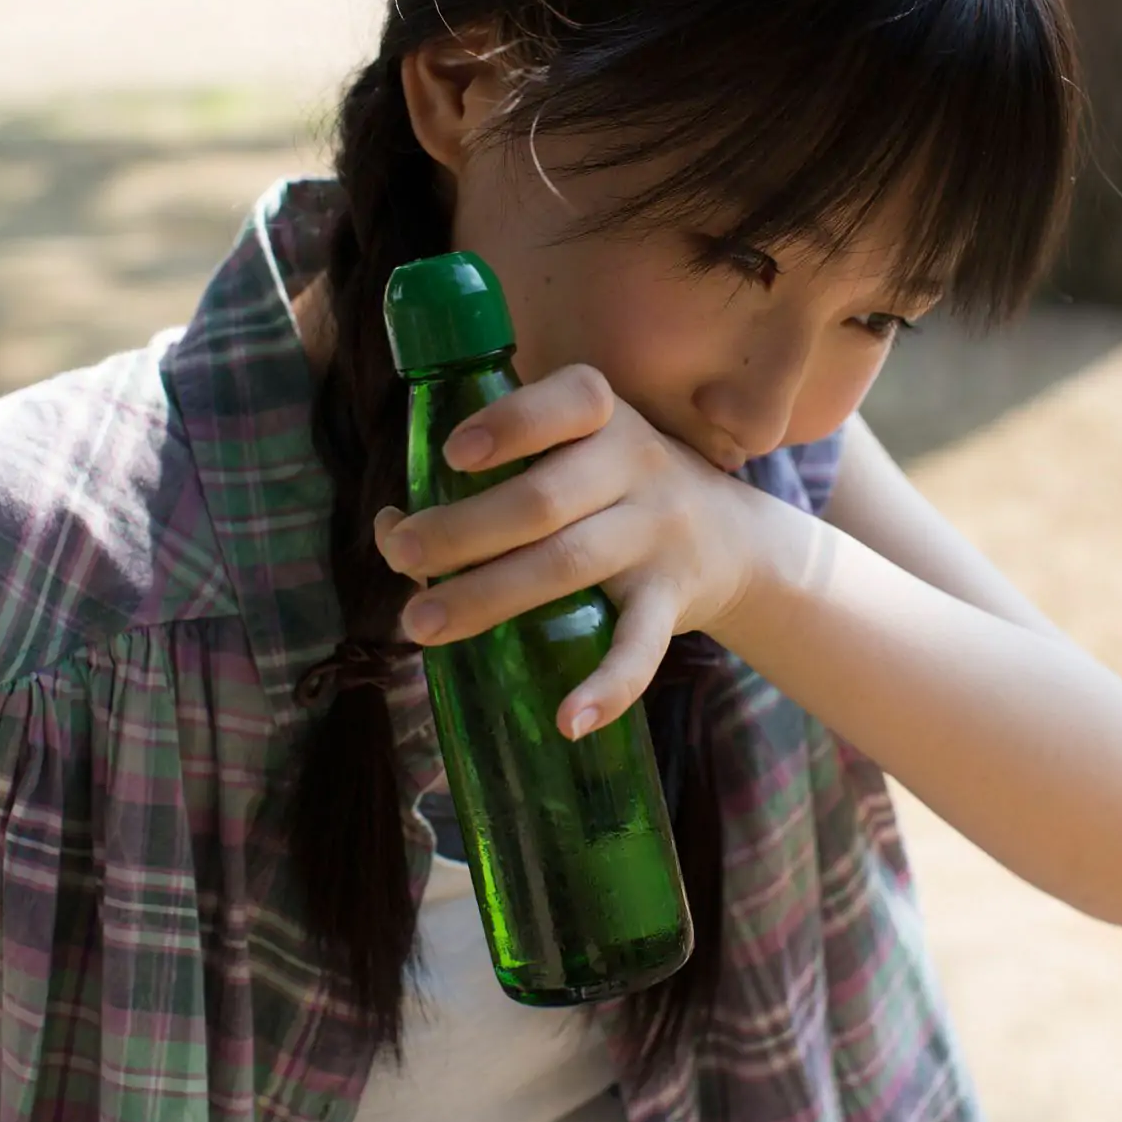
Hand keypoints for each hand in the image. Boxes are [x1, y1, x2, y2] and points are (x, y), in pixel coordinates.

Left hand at [373, 363, 765, 739]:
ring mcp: (657, 533)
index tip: (453, 453)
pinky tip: (568, 720)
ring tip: (421, 624)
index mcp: (602, 417)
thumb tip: (389, 528)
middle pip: (543, 498)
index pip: (570, 401)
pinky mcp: (672, 598)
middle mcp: (636, 465)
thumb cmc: (611, 487)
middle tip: (402, 552)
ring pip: (568, 563)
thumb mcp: (571, 455)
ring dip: (489, 596)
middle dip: (464, 529)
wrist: (732, 539)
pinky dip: (609, 685)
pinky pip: (642, 645)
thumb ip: (486, 479)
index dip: (512, 424)